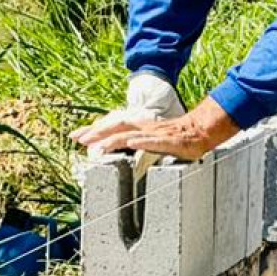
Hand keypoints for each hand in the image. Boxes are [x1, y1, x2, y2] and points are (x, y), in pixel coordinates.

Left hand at [72, 97, 237, 161]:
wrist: (201, 131)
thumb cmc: (176, 137)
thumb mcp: (151, 138)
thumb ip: (135, 142)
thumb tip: (117, 150)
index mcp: (138, 127)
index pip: (112, 125)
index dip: (94, 129)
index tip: (75, 135)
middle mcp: (143, 127)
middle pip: (116, 126)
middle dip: (96, 132)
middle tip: (78, 139)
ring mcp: (154, 134)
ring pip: (130, 134)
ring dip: (112, 139)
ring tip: (98, 145)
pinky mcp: (168, 141)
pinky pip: (153, 141)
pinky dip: (141, 141)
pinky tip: (131, 143)